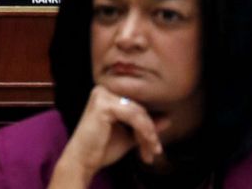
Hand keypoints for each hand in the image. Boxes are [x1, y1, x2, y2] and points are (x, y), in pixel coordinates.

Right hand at [48, 86, 169, 187]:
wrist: (83, 160)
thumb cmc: (102, 148)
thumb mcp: (129, 135)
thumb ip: (145, 126)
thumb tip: (168, 118)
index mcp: (108, 94)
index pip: (137, 105)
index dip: (150, 124)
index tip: (156, 144)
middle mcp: (103, 90)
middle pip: (139, 108)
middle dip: (150, 132)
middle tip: (155, 150)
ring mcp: (102, 96)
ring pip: (138, 113)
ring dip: (149, 134)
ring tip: (151, 151)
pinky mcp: (103, 105)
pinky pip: (133, 116)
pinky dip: (143, 132)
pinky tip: (146, 146)